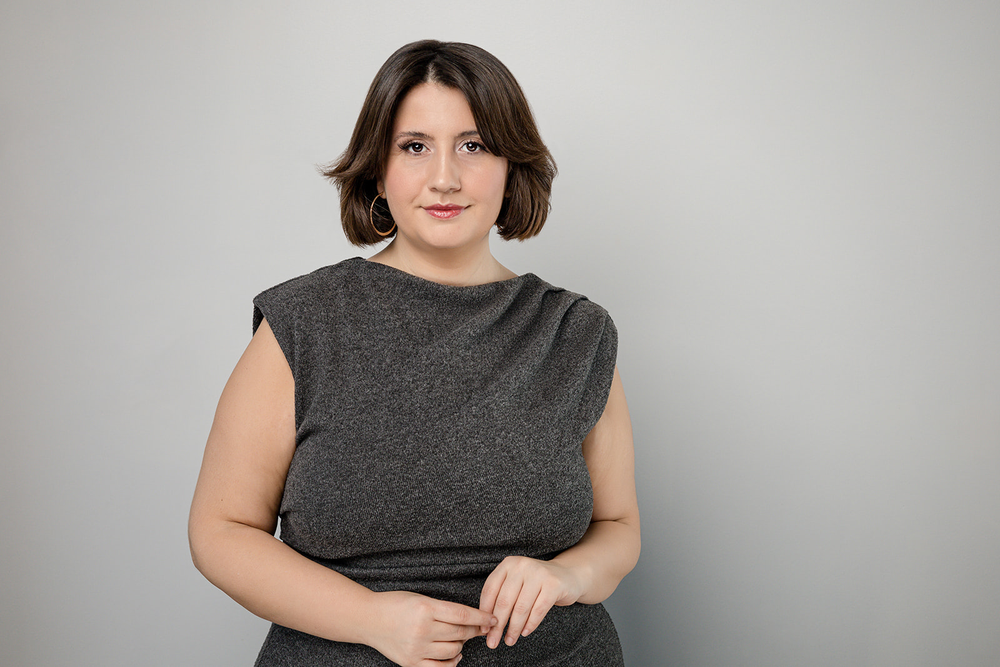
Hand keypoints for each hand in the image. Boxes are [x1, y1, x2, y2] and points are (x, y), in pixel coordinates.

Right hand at [367, 591, 497, 666]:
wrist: (369, 619)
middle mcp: (422, 629)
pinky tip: (453, 654)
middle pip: (460, 633)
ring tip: (459, 638)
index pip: (462, 615)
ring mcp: (416, 648)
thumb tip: (472, 621)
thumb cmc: (396, 604)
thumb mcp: (421, 598)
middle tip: (482, 628)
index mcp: (425, 608)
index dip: (481, 618)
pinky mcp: (411, 663)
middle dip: (476, 631)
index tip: (492, 619)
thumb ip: (444, 610)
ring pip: (453, 650)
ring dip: (461, 645)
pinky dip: (452, 662)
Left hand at [478, 556, 586, 648]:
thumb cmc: (536, 584)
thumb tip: (487, 626)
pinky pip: (538, 610)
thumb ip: (502, 597)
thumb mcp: (516, 583)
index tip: (484, 629)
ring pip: (521, 607)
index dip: (485, 612)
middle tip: (493, 641)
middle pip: (504, 600)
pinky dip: (530, 624)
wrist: (567, 576)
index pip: (490, 589)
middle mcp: (522, 565)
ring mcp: (539, 573)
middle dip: (498, 625)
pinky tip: (525, 633)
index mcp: (508, 564)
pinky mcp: (553, 585)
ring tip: (510, 640)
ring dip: (514, 628)